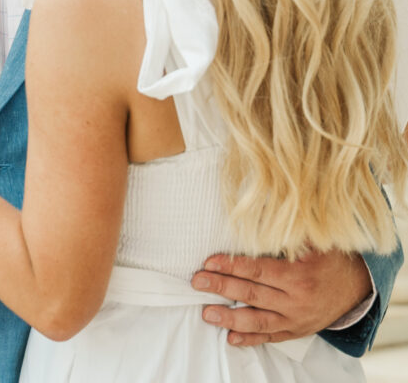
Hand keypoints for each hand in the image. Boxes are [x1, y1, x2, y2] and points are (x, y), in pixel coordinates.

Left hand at [191, 249, 371, 345]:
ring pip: (258, 321)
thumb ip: (289, 233)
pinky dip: (250, 339)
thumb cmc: (331, 258)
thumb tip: (260, 215)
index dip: (232, 266)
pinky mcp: (296, 331)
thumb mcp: (316, 241)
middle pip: (253, 294)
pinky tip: (231, 337)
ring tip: (207, 313)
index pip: (258, 270)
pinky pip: (271, 337)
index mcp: (298, 275)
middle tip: (197, 282)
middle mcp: (296, 300)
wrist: (356, 287)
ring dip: (230, 318)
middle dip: (222, 287)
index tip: (209, 262)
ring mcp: (295, 319)